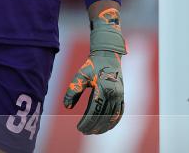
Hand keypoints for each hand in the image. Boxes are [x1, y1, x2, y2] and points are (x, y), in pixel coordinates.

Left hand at [63, 7, 126, 134]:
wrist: (107, 55)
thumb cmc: (92, 65)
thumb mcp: (80, 75)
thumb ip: (72, 90)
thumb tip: (66, 106)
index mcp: (103, 89)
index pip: (94, 112)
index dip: (86, 122)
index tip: (79, 128)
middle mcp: (114, 94)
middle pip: (103, 117)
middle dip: (93, 126)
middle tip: (84, 132)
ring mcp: (119, 96)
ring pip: (113, 117)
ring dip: (104, 127)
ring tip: (94, 132)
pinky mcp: (122, 96)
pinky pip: (120, 113)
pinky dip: (113, 122)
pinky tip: (106, 126)